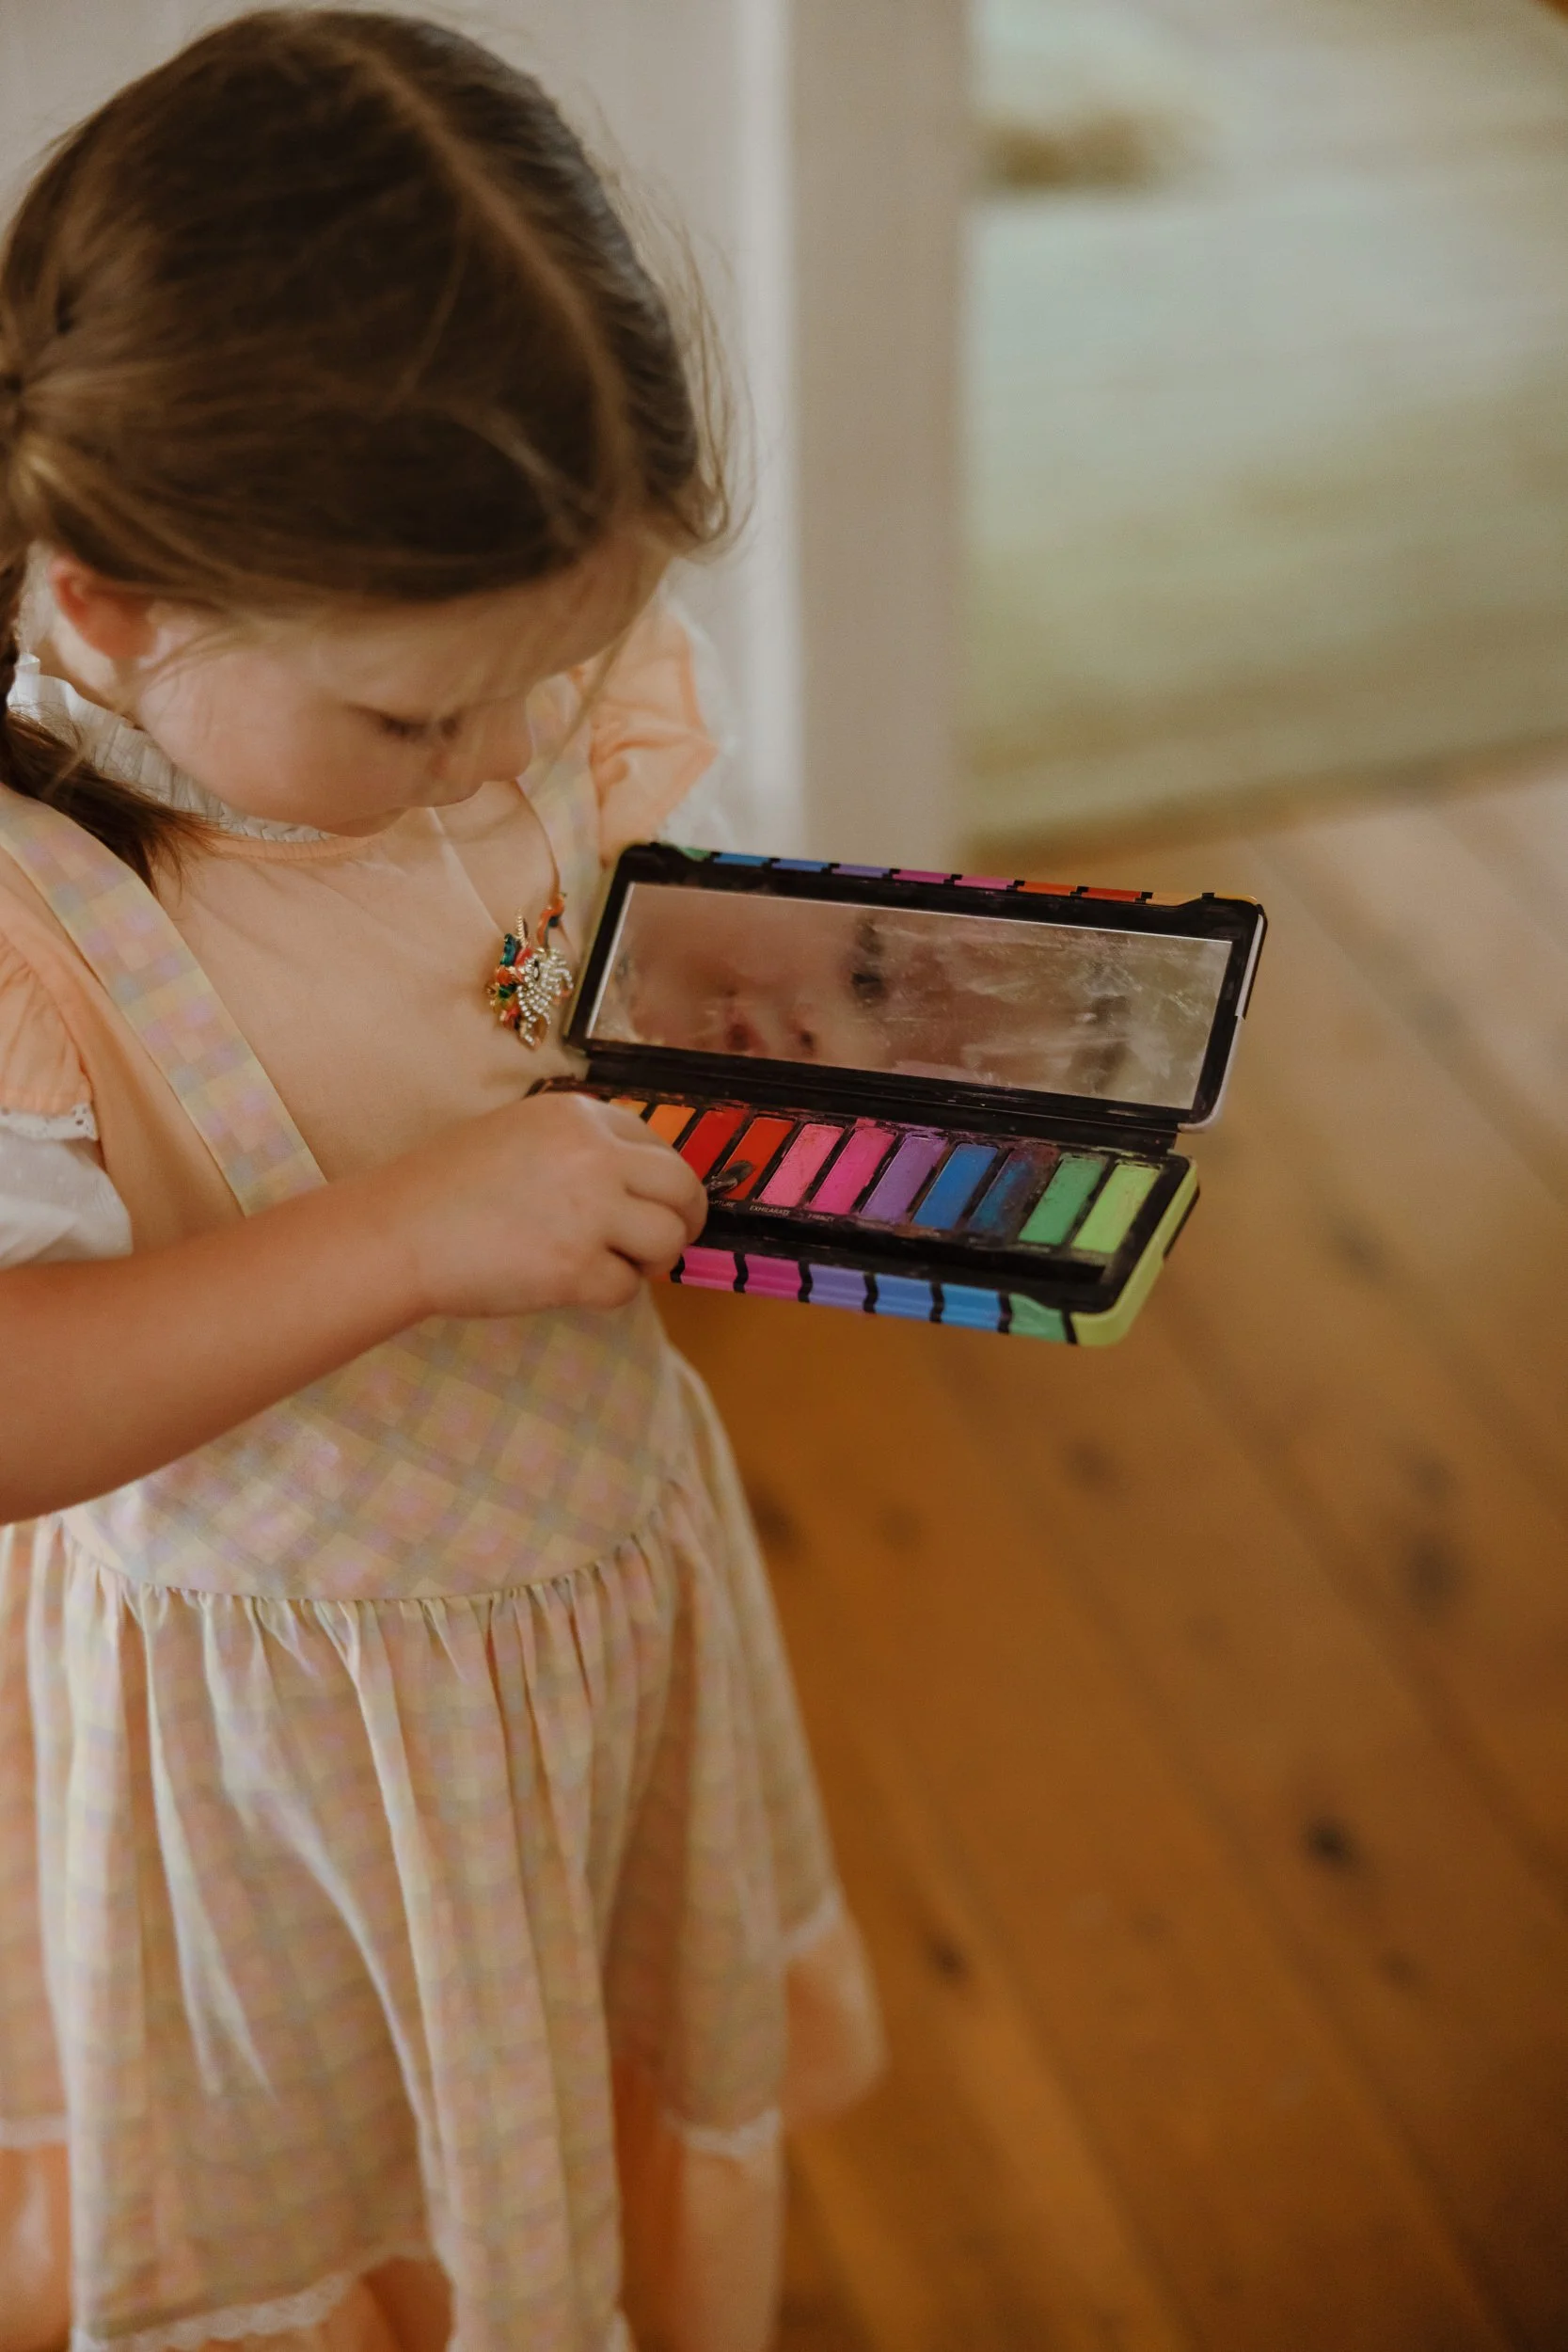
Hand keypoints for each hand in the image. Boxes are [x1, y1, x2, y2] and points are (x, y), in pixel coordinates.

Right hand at [374, 1090, 706, 1318]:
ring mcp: (589, 1212)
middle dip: (684, 1220)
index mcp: (577, 1116)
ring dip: (649, 1259)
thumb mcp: (519, 1134)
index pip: (656, 1142)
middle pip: (682, 1188)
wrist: (398, 1231)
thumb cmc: (447, 1188)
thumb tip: (637, 1183)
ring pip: (668, 1239)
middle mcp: (593, 1155)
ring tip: (611, 1264)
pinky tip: (568, 1284)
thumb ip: (579, 1147)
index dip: (661, 1181)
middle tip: (664, 1243)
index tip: (655, 1203)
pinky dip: (605, 1293)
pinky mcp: (577, 1267)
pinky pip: (626, 1287)